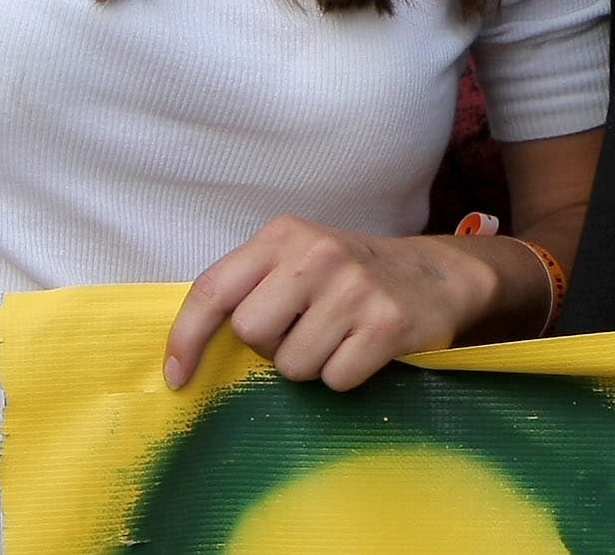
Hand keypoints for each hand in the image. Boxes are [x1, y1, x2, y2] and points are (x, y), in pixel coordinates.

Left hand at [164, 217, 523, 393]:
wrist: (437, 274)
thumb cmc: (349, 276)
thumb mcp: (297, 260)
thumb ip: (249, 287)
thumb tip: (187, 349)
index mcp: (283, 234)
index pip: (213, 290)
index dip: (186, 338)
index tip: (178, 377)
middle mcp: (317, 253)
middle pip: (251, 333)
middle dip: (271, 346)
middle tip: (303, 330)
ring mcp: (355, 286)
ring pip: (292, 365)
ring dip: (311, 364)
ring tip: (338, 337)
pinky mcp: (387, 322)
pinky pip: (335, 379)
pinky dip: (345, 375)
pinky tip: (363, 348)